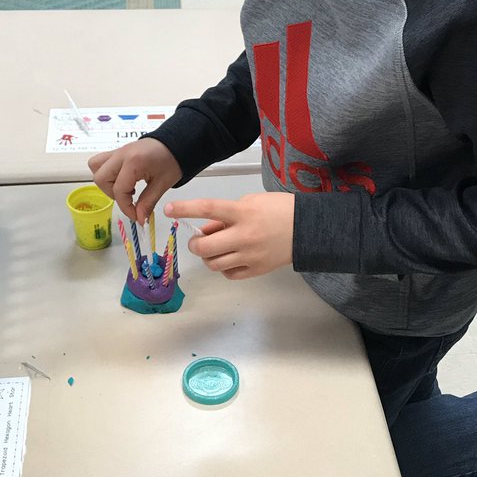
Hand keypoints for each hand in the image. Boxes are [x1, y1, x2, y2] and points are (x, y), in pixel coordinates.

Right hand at [88, 139, 180, 222]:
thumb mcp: (163, 184)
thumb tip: (139, 218)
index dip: (126, 207)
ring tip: (124, 187)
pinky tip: (123, 179)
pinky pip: (101, 162)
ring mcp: (118, 151)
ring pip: (96, 167)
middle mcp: (121, 155)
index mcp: (133, 162)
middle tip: (129, 198)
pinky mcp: (118, 152)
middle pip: (101, 178)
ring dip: (106, 182)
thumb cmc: (172, 160)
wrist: (177, 142)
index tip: (136, 216)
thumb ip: (148, 202)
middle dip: (112, 193)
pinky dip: (108, 173)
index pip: (119, 190)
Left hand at [165, 194, 294, 279]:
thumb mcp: (251, 202)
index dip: (185, 209)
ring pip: (214, 264)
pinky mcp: (256, 270)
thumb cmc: (280, 209)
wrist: (308, 229)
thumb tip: (207, 228)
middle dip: (195, 244)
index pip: (207, 209)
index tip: (169, 209)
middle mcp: (244, 236)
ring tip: (216, 249)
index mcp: (243, 213)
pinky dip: (224, 267)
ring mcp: (250, 256)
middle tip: (199, 240)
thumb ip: (226, 215)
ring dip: (208, 257)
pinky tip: (230, 258)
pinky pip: (229, 274)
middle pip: (205, 247)